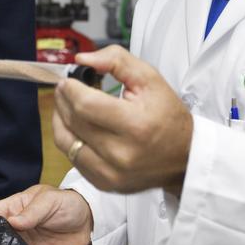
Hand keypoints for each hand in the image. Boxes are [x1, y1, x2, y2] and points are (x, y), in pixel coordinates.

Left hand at [52, 45, 192, 195]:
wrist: (183, 157)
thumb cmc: (167, 116)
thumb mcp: (150, 79)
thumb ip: (116, 60)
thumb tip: (82, 60)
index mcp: (136, 126)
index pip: (85, 104)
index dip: (71, 88)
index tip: (70, 79)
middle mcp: (121, 154)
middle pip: (74, 121)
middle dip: (64, 99)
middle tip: (66, 87)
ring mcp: (111, 173)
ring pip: (65, 142)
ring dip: (60, 118)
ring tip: (66, 104)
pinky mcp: (104, 184)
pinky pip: (72, 158)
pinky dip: (69, 139)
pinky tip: (75, 125)